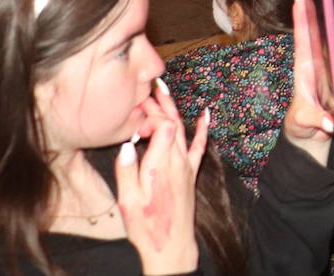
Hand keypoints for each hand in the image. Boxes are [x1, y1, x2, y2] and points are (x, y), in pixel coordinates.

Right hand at [115, 84, 207, 274]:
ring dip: (173, 108)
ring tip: (163, 88)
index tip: (134, 120)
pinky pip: (200, 144)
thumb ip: (126, 171)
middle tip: (146, 88)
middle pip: (171, 123)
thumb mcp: (127, 202)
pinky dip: (203, 127)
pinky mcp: (191, 172)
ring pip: (182, 129)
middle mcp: (177, 162)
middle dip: (159, 104)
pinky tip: (207, 112)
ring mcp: (186, 166)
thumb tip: (126, 145)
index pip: (163, 126)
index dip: (150, 116)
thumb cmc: (146, 226)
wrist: (171, 246)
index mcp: (159, 166)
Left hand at [282, 0, 333, 165]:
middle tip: (325, 8)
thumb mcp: (303, 122)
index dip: (302, 19)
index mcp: (303, 72)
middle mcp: (318, 70)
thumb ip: (317, 119)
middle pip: (324, 43)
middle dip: (326, 26)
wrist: (310, 137)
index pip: (303, 41)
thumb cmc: (300, 124)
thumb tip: (332, 121)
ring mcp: (332, 79)